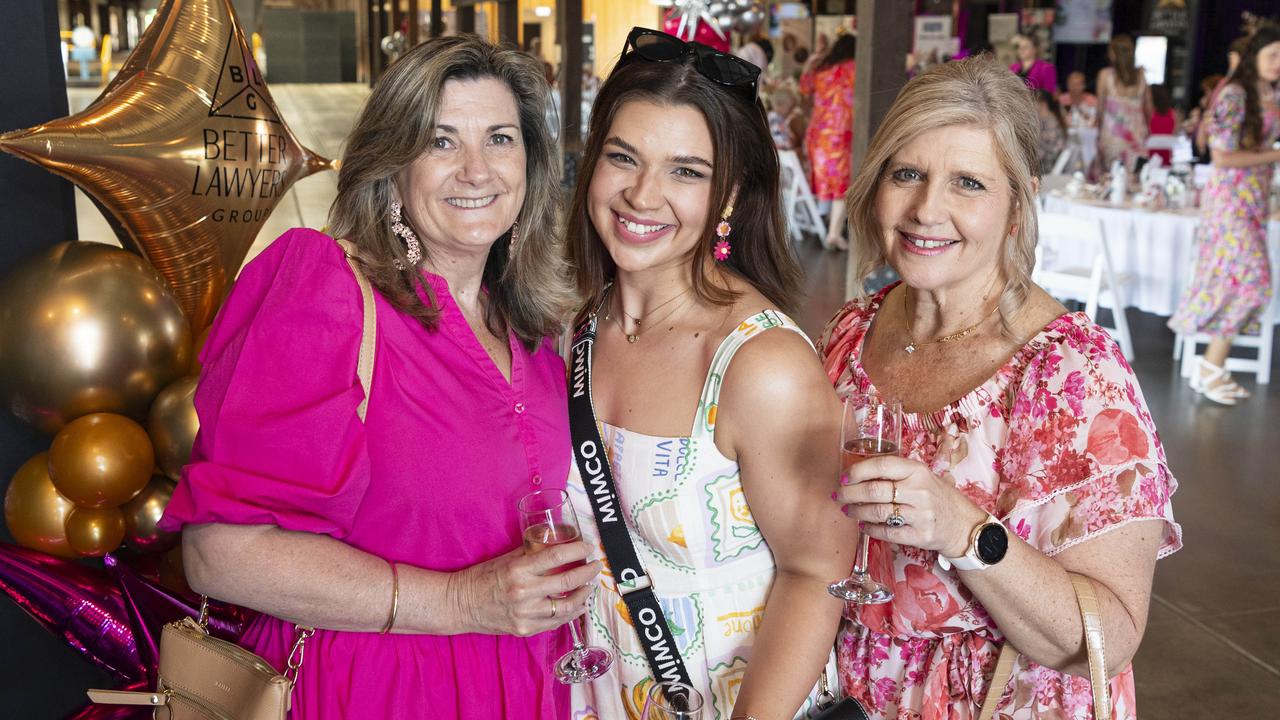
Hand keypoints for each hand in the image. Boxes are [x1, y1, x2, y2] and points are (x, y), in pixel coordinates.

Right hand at [449, 541, 600, 636]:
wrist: (459, 604)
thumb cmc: (481, 577)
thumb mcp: (506, 559)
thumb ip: (531, 553)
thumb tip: (556, 544)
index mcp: (519, 569)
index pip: (556, 556)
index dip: (577, 550)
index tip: (588, 547)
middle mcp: (524, 592)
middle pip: (568, 581)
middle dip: (588, 572)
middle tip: (596, 566)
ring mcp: (525, 614)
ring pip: (566, 607)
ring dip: (584, 595)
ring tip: (590, 586)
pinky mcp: (524, 629)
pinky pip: (555, 623)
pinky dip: (571, 614)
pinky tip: (579, 606)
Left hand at [833, 454, 986, 557]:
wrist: (963, 525)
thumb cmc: (936, 496)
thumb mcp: (922, 477)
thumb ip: (896, 473)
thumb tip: (857, 473)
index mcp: (918, 471)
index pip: (881, 466)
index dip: (857, 471)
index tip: (843, 477)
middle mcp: (920, 491)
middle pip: (874, 491)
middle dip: (850, 493)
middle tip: (838, 495)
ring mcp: (920, 515)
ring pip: (878, 513)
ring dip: (856, 512)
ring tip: (847, 510)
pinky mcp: (920, 536)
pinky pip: (887, 533)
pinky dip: (870, 529)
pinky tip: (863, 526)